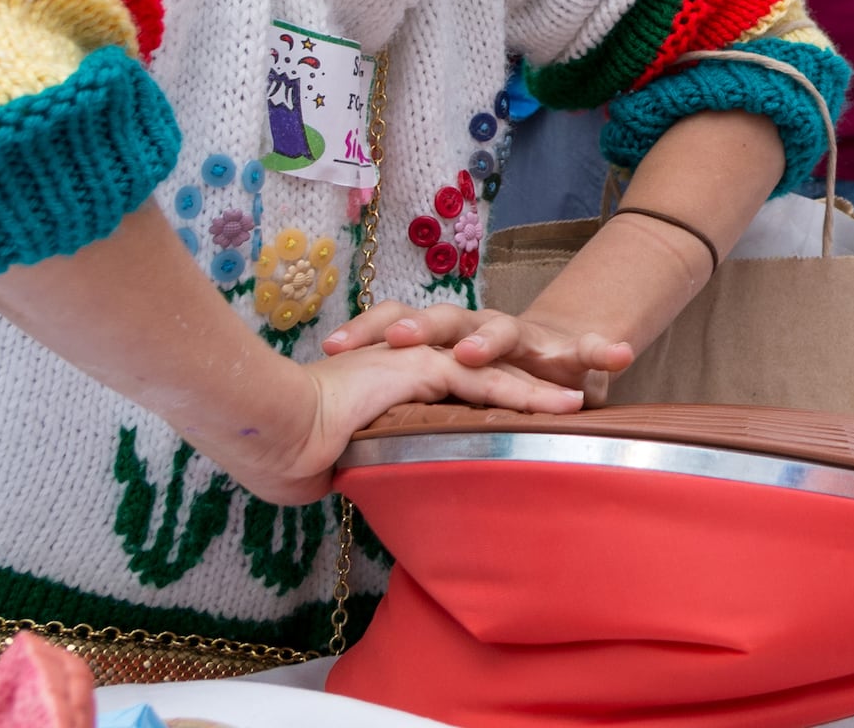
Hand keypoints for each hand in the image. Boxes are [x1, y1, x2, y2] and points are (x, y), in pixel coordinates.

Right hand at [230, 325, 601, 505]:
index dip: (497, 404)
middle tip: (579, 400)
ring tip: (587, 403)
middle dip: (536, 383)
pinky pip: (488, 385)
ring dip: (546, 389)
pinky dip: (529, 397)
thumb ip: (359, 467)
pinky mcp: (424, 369)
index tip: (531, 420)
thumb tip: (361, 490)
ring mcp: (419, 362)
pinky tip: (563, 408)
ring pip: (497, 375)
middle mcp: (411, 369)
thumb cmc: (281, 450)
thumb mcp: (330, 463)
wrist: (265, 425)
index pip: (456, 394)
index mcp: (394, 390)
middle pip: (487, 375)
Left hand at [322, 298, 636, 401]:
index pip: (398, 325)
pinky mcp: (569, 355)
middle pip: (446, 322)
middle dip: (422, 329)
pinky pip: (589, 350)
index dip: (367, 332)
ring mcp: (526, 339)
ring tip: (473, 355)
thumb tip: (325, 426)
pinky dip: (602, 351)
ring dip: (491, 341)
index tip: (334, 348)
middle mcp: (481, 330)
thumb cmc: (486, 383)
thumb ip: (394, 398)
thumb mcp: (434, 390)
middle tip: (397, 343)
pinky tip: (615, 356)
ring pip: (507, 331)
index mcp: (442, 338)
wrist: (556, 356)